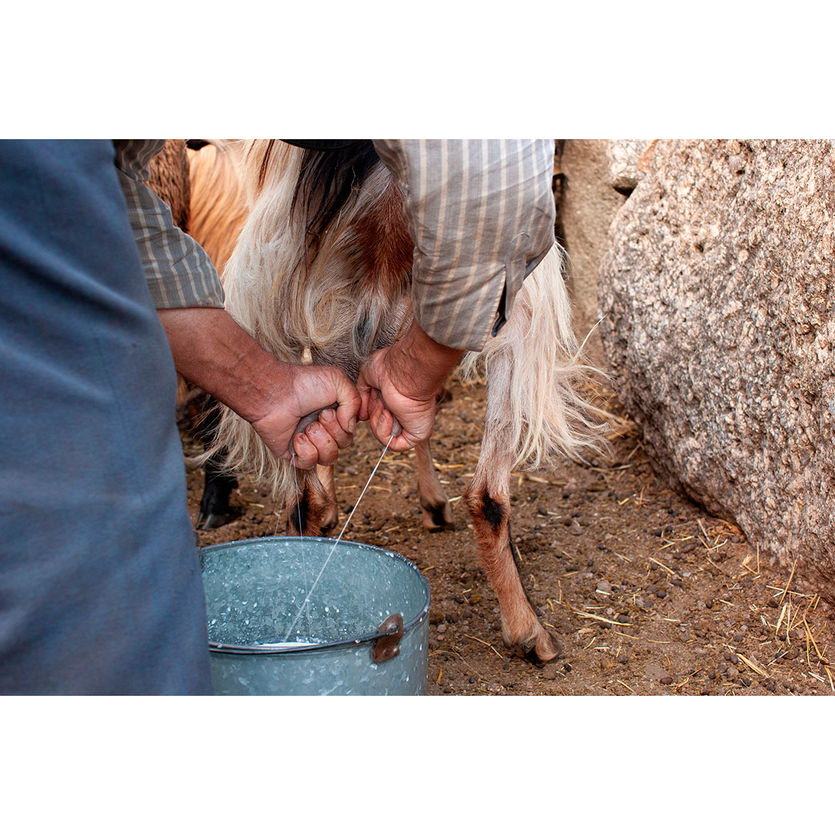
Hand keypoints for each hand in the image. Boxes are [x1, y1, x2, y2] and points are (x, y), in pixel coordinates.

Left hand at [250, 364, 360, 469]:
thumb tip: (350, 426)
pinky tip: (296, 437)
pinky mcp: (294, 453)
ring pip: (329, 458)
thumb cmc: (302, 383)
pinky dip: (306, 451)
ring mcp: (309, 442)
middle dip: (333, 431)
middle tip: (319, 415)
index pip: (351, 430)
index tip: (331, 410)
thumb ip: (355, 401)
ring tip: (307, 427)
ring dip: (321, 442)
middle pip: (344, 444)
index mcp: (335, 414)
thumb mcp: (337, 380)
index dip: (345, 424)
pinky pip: (310, 464)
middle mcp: (323, 429)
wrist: (273, 393)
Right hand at [357, 320, 463, 451]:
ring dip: (377, 422)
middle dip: (373, 415)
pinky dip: (384, 432)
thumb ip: (362, 395)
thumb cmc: (390, 367)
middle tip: (379, 400)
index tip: (371, 397)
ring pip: (385, 438)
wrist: (403, 370)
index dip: (370, 410)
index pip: (378, 416)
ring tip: (384, 406)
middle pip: (379, 427)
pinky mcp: (416, 434)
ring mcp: (411, 425)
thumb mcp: (367, 377)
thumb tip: (360, 414)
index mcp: (397, 402)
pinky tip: (388, 415)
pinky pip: (394, 445)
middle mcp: (405, 414)